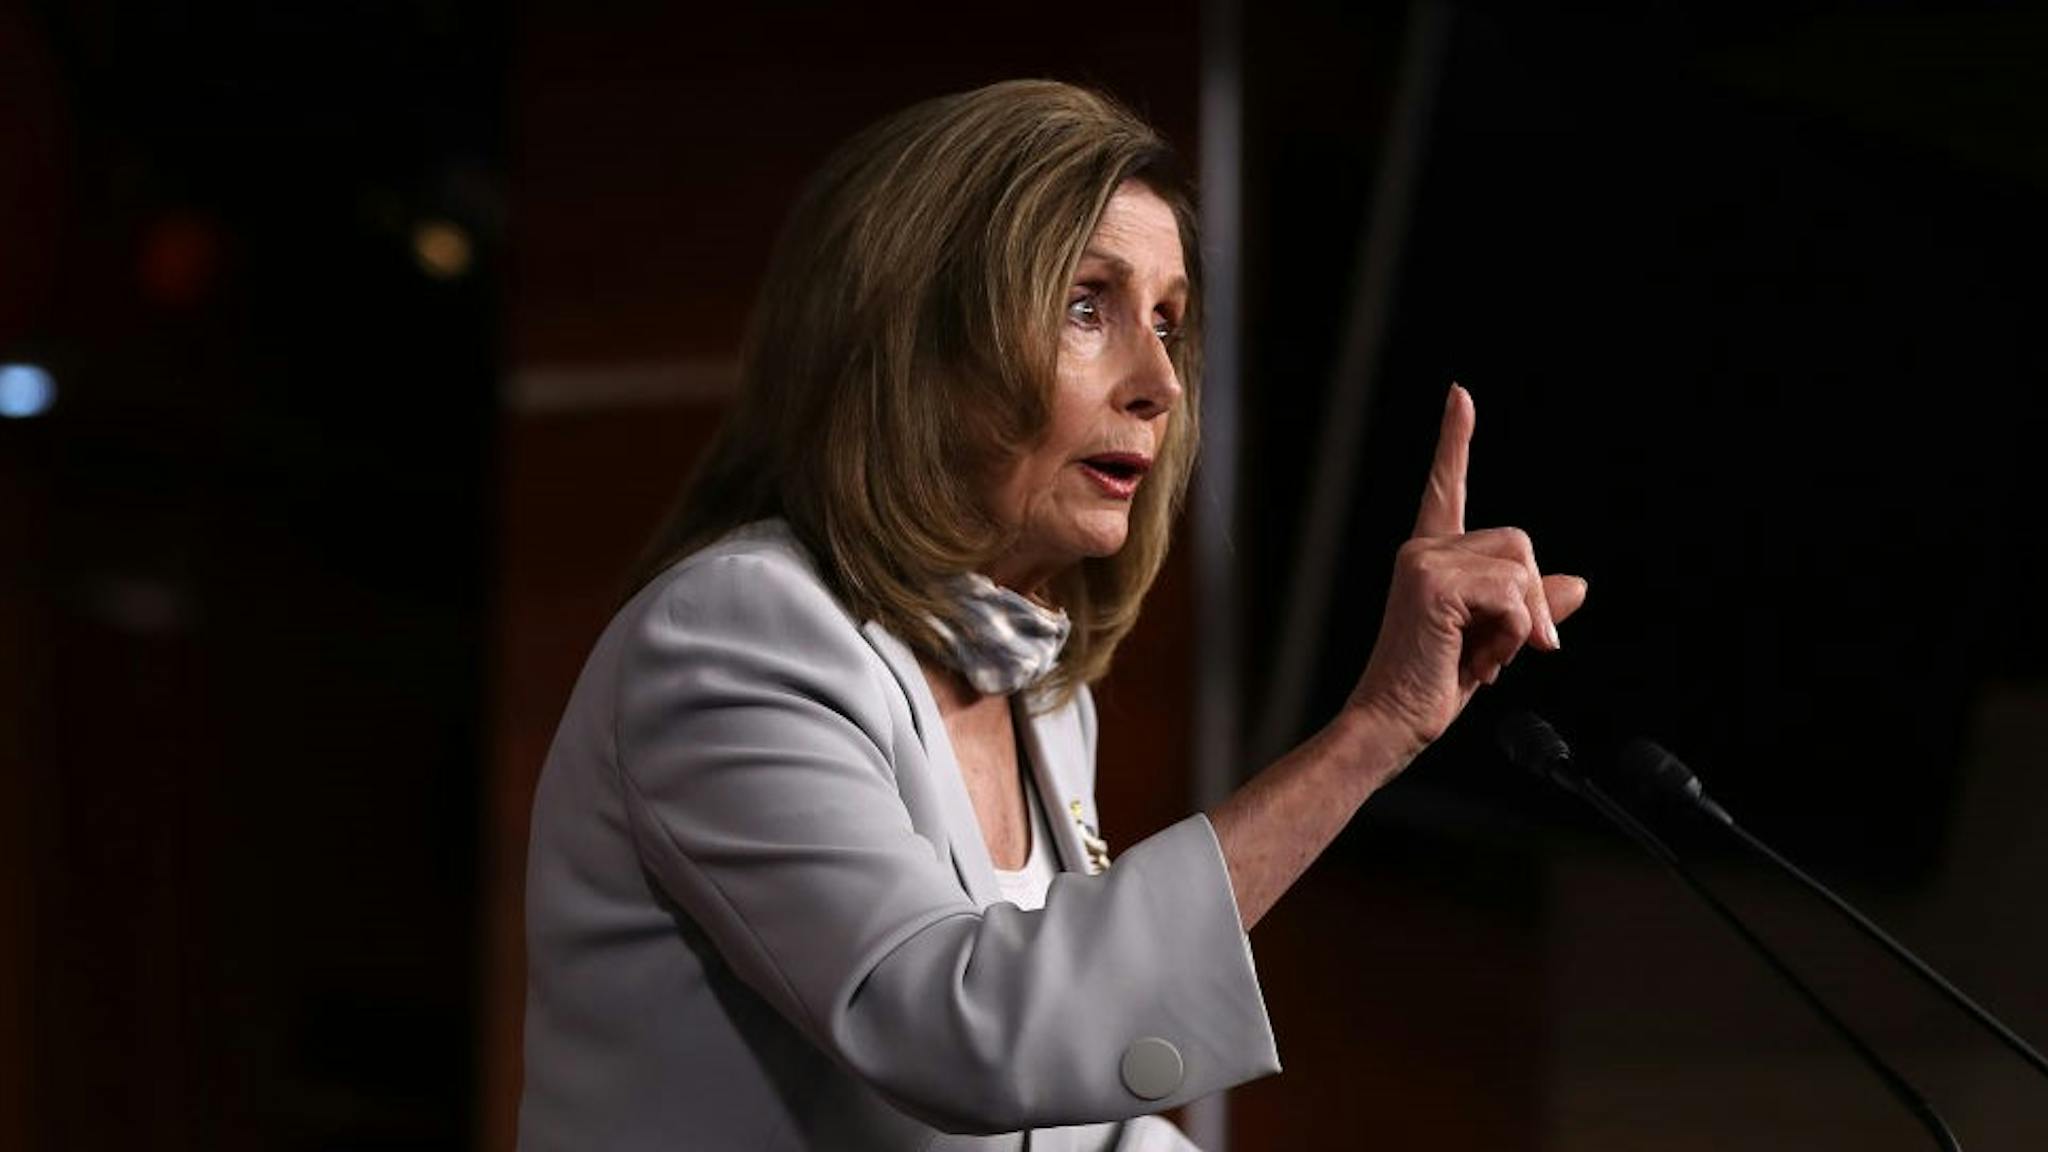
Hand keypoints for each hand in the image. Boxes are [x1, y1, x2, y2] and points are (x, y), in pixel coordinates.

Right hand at [1347, 383, 1587, 754]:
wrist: (1389, 723)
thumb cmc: (1430, 688)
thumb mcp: (1494, 643)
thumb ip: (1530, 609)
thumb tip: (1578, 584)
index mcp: (1431, 559)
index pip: (1444, 488)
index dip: (1454, 439)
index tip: (1460, 394)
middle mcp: (1422, 550)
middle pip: (1518, 542)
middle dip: (1533, 600)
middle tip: (1519, 651)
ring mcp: (1424, 562)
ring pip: (1519, 568)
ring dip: (1524, 623)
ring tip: (1489, 660)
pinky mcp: (1432, 582)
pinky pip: (1511, 593)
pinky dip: (1514, 632)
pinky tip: (1483, 661)